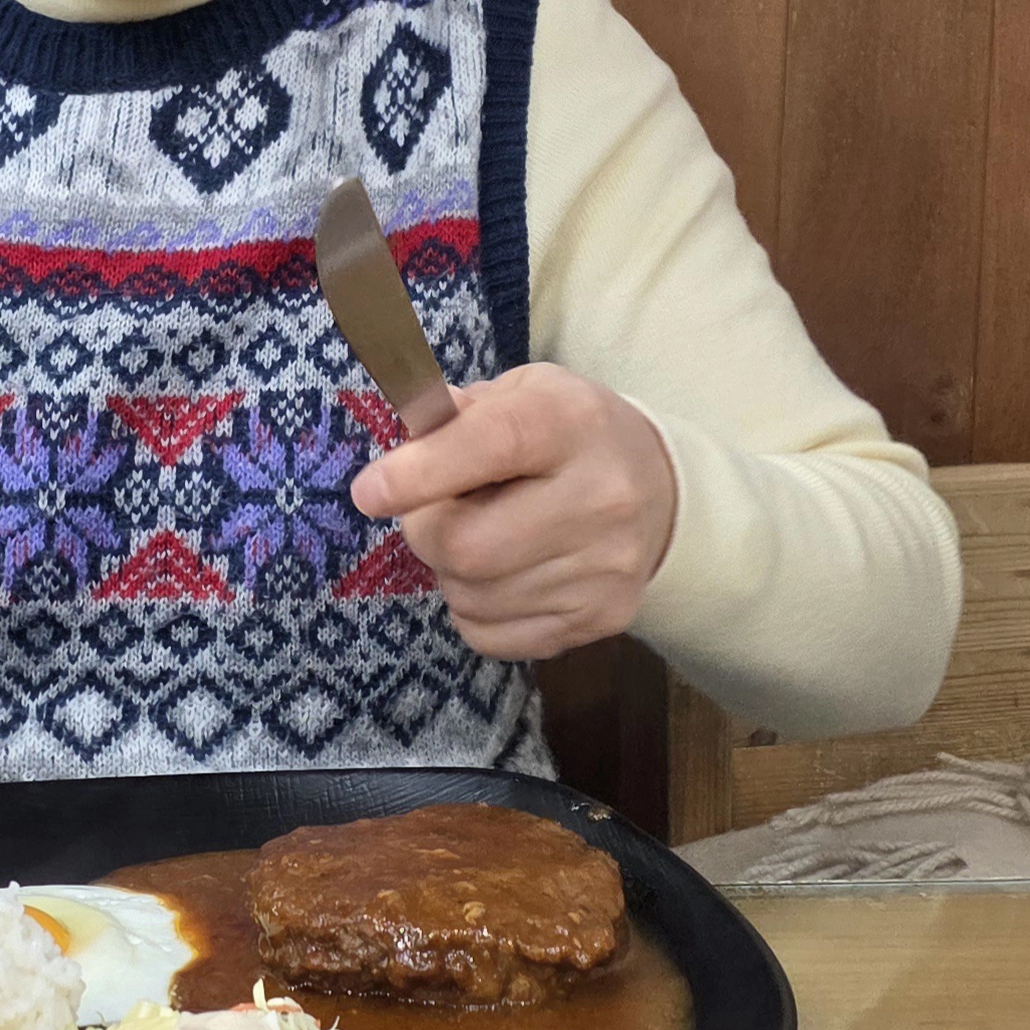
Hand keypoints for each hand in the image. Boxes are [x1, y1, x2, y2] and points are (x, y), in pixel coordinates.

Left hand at [349, 363, 677, 659]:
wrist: (661, 492)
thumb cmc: (566, 434)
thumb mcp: (522, 393)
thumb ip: (458, 412)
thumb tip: (406, 438)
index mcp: (570, 423)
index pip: (489, 445)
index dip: (419, 473)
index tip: (369, 492)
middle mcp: (600, 496)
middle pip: (467, 545)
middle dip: (425, 532)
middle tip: (434, 512)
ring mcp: (605, 567)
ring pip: (471, 596)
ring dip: (450, 572)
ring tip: (482, 536)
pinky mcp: (600, 618)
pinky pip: (490, 636)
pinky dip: (473, 610)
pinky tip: (501, 575)